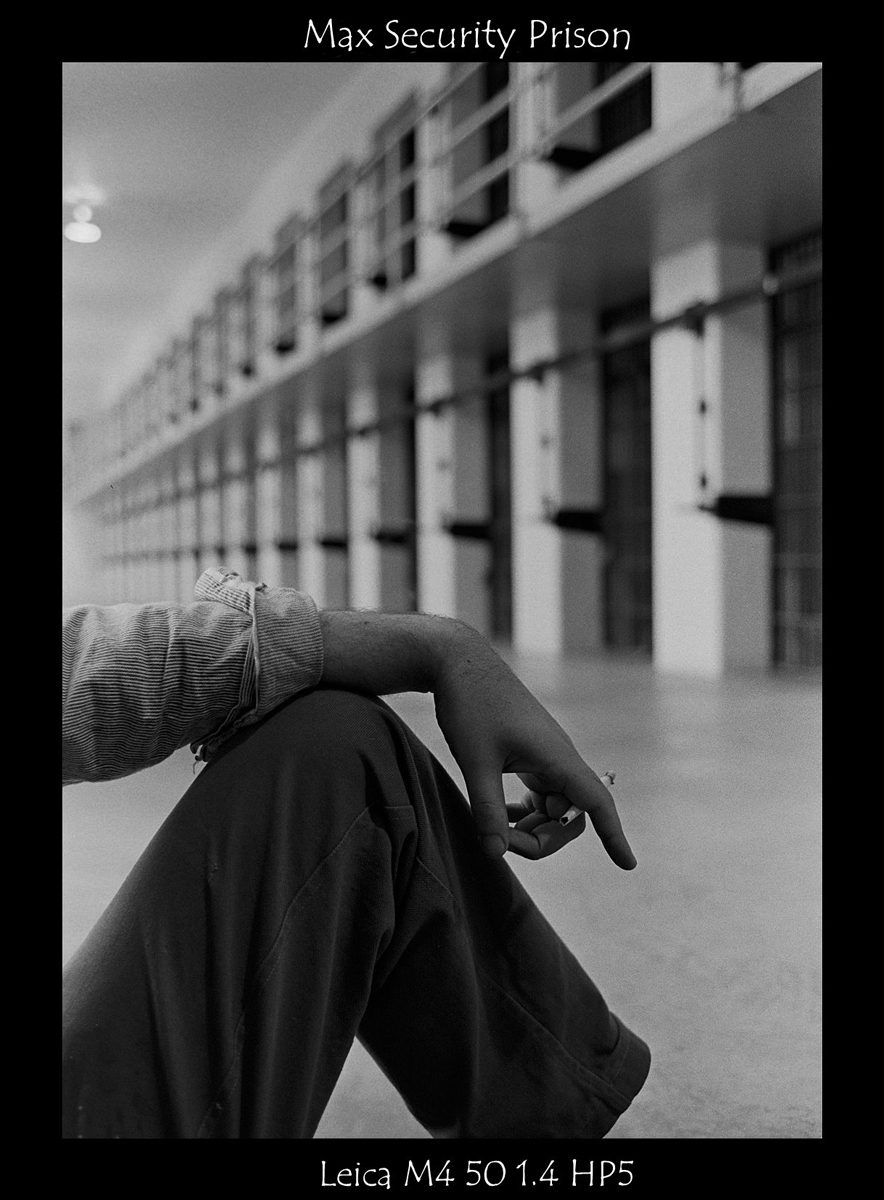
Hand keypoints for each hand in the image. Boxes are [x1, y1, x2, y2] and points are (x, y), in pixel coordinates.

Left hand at [432, 623, 635, 868]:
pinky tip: (499, 814)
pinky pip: (540, 794)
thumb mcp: (475, 761)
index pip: (596, 803)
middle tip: (500, 844)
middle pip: (570, 816)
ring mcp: (546, 755)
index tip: (629, 866)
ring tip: (496, 831)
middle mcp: (559, 758)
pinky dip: (524, 812)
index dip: (613, 835)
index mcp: (557, 757)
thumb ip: (487, 810)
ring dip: (532, 828)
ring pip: (554, 808)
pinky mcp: (530, 752)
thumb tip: (495, 853)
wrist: (459, 662)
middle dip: (543, 839)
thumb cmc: (470, 706)